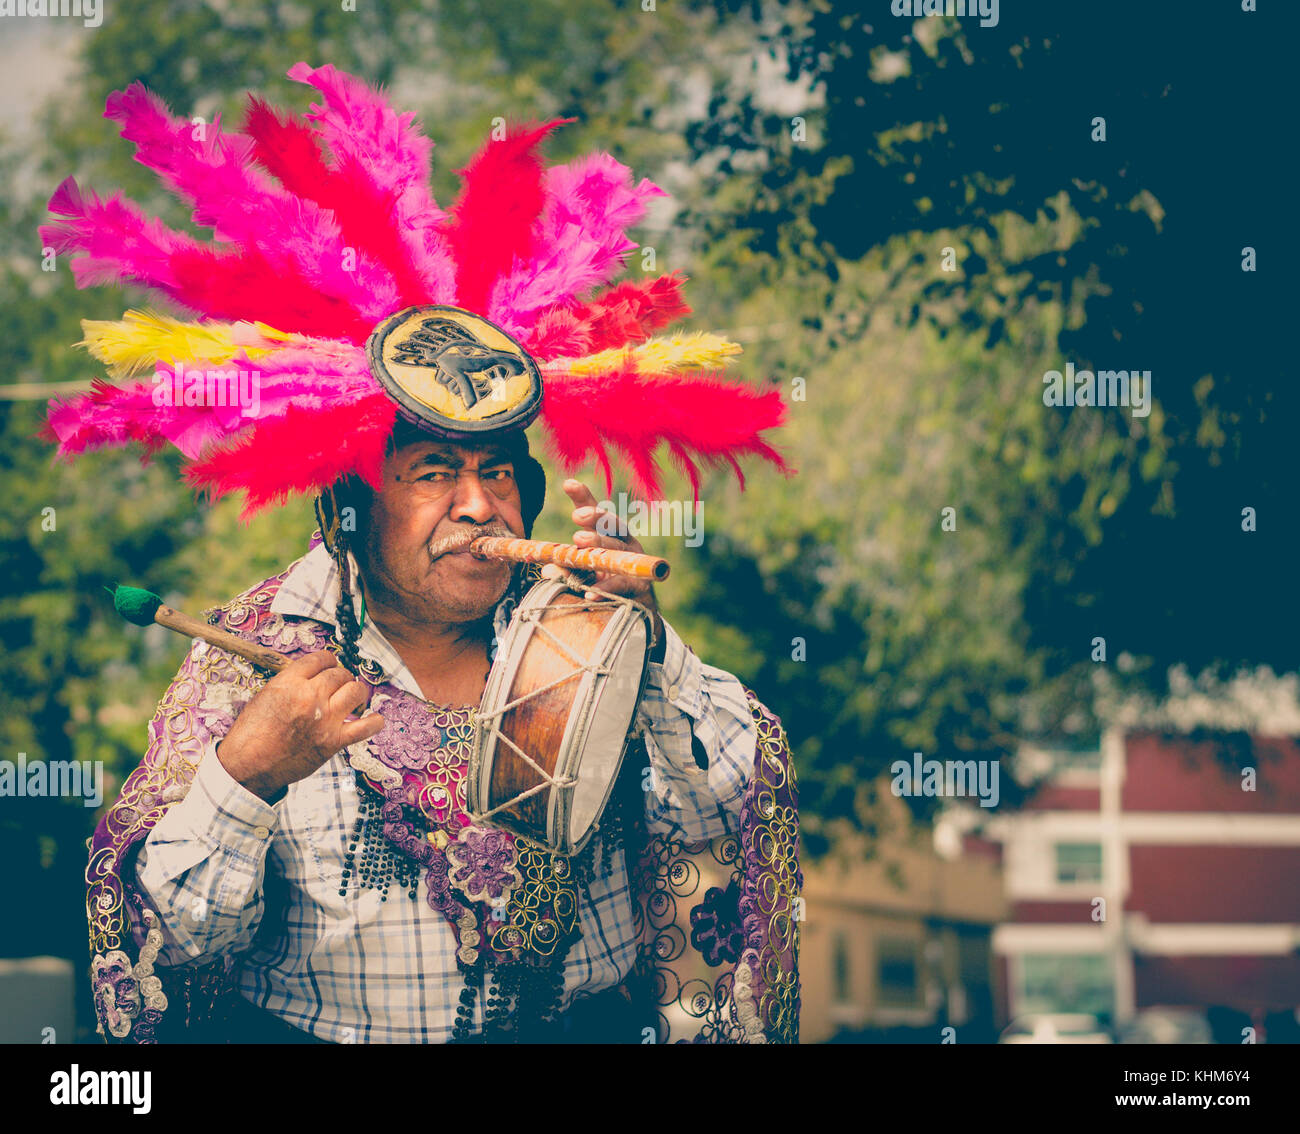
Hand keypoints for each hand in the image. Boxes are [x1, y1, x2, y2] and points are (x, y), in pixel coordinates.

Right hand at [216, 650, 385, 801]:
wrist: (247, 767)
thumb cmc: (251, 734)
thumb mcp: (265, 695)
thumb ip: (291, 682)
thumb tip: (314, 675)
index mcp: (289, 683)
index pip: (321, 658)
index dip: (327, 661)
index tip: (328, 667)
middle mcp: (309, 697)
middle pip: (340, 674)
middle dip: (340, 677)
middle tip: (337, 687)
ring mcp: (324, 720)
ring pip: (356, 691)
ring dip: (356, 692)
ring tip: (351, 699)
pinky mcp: (333, 742)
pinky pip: (366, 727)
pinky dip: (374, 722)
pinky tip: (374, 719)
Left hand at [558, 479, 665, 651]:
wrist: (635, 613)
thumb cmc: (604, 584)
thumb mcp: (582, 572)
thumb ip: (566, 566)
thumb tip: (548, 567)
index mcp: (610, 535)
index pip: (597, 513)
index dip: (584, 497)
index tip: (568, 484)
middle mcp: (625, 544)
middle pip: (613, 525)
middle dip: (595, 519)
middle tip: (577, 516)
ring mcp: (634, 563)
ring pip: (618, 550)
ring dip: (599, 544)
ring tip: (578, 543)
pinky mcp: (640, 586)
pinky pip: (622, 585)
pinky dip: (605, 589)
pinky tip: (590, 591)